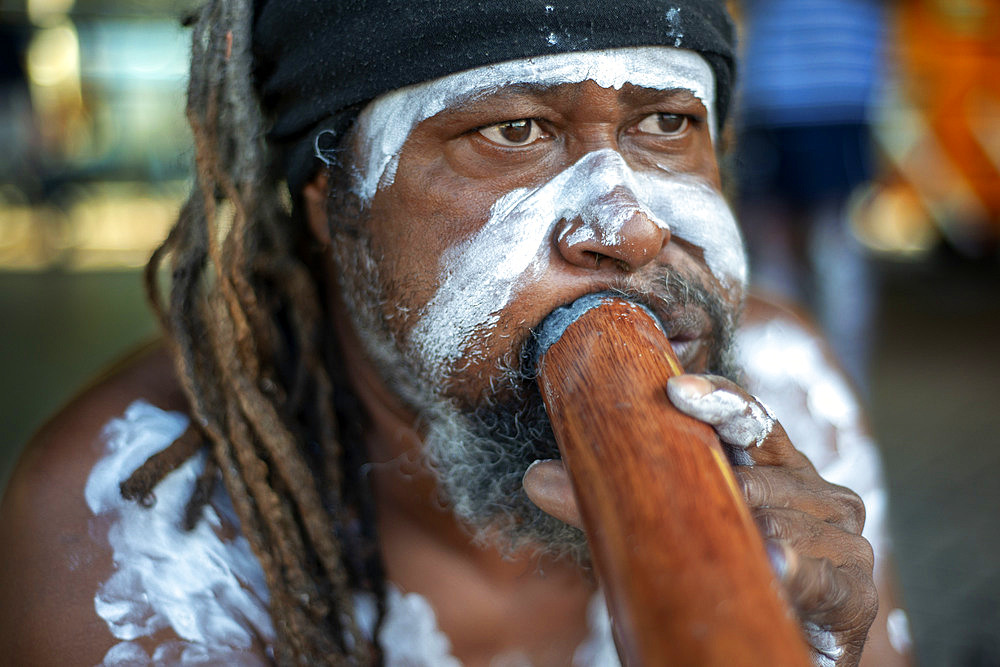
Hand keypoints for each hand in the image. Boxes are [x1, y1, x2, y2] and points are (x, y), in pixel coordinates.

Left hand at [523, 373, 877, 666]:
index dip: (718, 399)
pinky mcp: (854, 591)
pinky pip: (829, 575)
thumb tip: (536, 476)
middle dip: (729, 482)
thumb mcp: (659, 539)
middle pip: (770, 469)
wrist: (760, 650)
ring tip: (750, 541)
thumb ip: (610, 505)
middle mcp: (813, 491)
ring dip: (766, 528)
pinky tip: (778, 566)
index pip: (747, 418)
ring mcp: (840, 538)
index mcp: (770, 465)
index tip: (676, 392)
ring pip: (797, 517)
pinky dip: (801, 569)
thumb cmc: (715, 582)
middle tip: (698, 495)